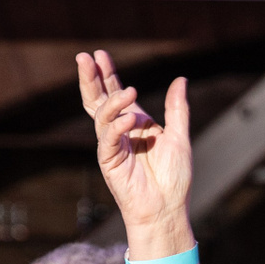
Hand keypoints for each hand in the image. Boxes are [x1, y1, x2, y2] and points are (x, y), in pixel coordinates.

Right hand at [84, 51, 191, 232]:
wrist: (168, 208)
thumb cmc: (174, 178)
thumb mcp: (179, 137)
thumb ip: (177, 109)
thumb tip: (180, 80)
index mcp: (135, 123)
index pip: (115, 93)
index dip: (107, 74)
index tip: (100, 54)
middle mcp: (120, 132)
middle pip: (98, 100)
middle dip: (90, 79)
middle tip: (84, 57)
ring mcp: (112, 146)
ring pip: (101, 117)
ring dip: (112, 101)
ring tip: (129, 90)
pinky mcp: (109, 162)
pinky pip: (108, 139)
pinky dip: (117, 126)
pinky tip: (130, 119)